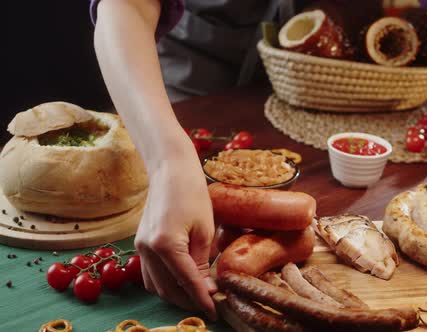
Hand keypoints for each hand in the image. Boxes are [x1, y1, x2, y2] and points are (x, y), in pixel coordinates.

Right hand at [134, 154, 216, 319]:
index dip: (202, 299)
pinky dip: (165, 284)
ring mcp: (140, 248)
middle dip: (189, 301)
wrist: (170, 171)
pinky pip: (149, 274)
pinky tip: (181, 283)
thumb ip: (202, 262)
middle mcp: (148, 250)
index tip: (215, 311)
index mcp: (166, 245)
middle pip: (169, 289)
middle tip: (210, 305)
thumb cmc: (192, 194)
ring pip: (156, 286)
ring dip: (176, 296)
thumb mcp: (204, 229)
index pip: (187, 282)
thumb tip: (207, 288)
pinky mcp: (139, 244)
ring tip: (198, 296)